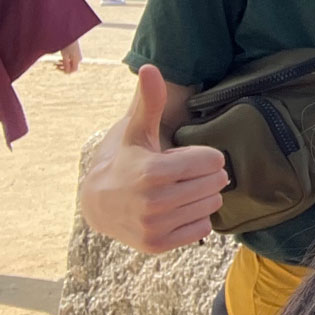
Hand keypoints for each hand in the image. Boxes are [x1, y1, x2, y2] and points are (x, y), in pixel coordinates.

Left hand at [57, 42, 81, 73]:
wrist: (70, 35)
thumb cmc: (67, 45)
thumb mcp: (65, 55)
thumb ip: (66, 64)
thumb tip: (67, 72)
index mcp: (77, 59)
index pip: (73, 70)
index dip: (65, 71)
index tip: (57, 68)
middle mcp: (79, 59)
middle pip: (72, 68)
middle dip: (63, 68)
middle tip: (55, 66)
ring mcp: (78, 56)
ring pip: (71, 64)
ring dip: (63, 65)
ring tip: (55, 63)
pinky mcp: (76, 54)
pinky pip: (71, 61)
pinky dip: (65, 61)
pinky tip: (59, 60)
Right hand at [78, 65, 226, 253]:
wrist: (99, 204)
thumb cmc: (126, 160)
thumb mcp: (137, 130)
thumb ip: (149, 102)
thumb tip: (150, 68)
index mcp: (152, 172)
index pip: (213, 160)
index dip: (204, 155)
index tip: (185, 156)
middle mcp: (153, 203)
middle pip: (215, 183)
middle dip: (206, 175)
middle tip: (184, 174)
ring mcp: (155, 227)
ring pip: (212, 205)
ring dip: (203, 196)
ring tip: (179, 190)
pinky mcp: (158, 245)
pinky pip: (203, 227)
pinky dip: (196, 217)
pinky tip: (177, 209)